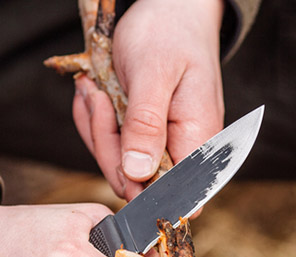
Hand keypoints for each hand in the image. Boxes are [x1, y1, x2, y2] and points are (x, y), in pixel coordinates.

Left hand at [73, 0, 224, 200]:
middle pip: (138, 185)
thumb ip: (146, 124)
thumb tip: (138, 173)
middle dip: (107, 147)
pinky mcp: (142, 136)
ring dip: (98, 130)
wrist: (168, 9)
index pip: (179, 199)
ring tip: (97, 90)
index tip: (117, 153)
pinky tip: (97, 92)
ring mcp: (161, 143)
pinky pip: (112, 147)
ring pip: (119, 167)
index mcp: (199, 139)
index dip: (144, 194)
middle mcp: (184, 149)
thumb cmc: (168, 34)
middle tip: (100, 100)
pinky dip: (96, 122)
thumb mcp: (152, 74)